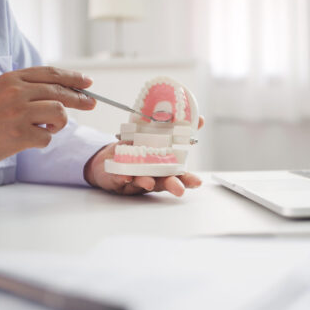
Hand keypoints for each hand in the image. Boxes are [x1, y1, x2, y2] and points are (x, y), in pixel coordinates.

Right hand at [0, 66, 95, 172]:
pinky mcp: (21, 134)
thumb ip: (26, 88)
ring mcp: (19, 113)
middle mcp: (16, 92)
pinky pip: (48, 137)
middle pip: (60, 92)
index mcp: (11, 79)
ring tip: (44, 128)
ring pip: (59, 113)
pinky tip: (29, 141)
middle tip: (92, 104)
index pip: (51, 74)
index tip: (87, 82)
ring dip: (58, 124)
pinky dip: (43, 141)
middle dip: (80, 99)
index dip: (72, 78)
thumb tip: (62, 92)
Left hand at [84, 117, 204, 196]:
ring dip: (147, 182)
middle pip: (164, 182)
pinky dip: (123, 177)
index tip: (197, 182)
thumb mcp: (156, 135)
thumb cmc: (136, 149)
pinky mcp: (118, 178)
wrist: (108, 158)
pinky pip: (120, 178)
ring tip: (149, 182)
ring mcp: (135, 178)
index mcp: (163, 167)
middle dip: (172, 185)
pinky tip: (125, 176)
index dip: (188, 179)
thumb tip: (200, 119)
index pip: (178, 174)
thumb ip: (178, 128)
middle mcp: (151, 175)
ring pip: (143, 182)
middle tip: (179, 189)